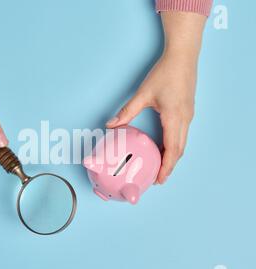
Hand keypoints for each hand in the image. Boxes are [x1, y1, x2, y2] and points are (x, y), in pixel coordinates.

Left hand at [106, 52, 195, 183]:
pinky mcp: (188, 111)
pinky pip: (182, 135)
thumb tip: (112, 125)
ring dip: (172, 157)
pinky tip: (165, 148)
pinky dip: (175, 146)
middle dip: (169, 166)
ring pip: (182, 143)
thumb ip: (127, 111)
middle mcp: (185, 119)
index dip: (166, 167)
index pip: (172, 150)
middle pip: (179, 150)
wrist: (183, 56)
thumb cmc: (166, 73)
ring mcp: (189, 116)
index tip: (159, 179)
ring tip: (161, 167)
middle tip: (158, 178)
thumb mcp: (144, 93)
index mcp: (175, 117)